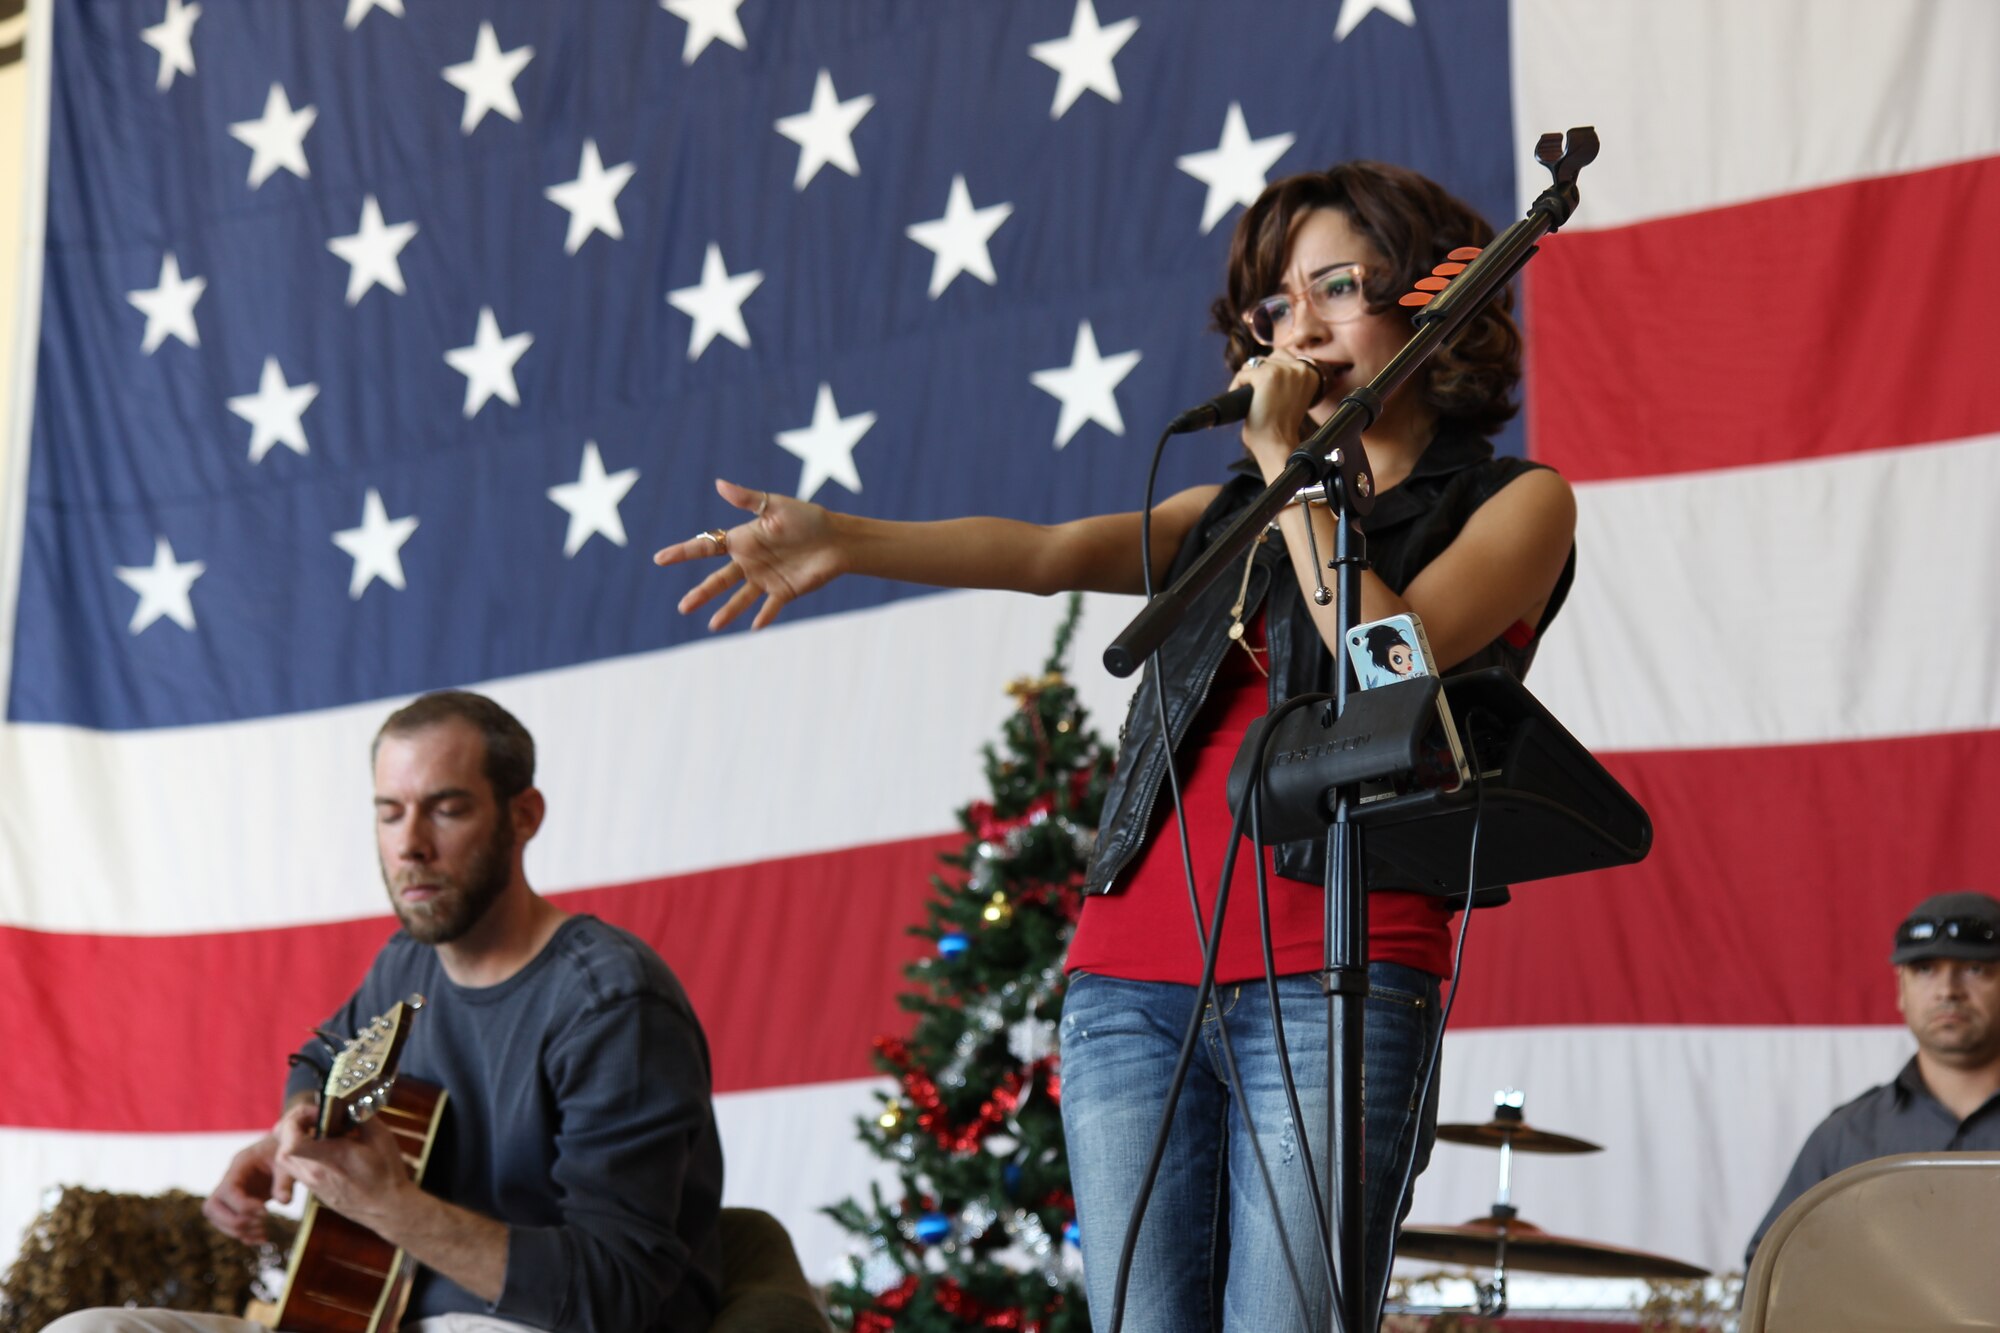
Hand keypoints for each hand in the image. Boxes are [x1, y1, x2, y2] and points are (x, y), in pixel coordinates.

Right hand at [203, 1130, 284, 1244]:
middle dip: (235, 1221)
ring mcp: (230, 1195)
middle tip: (262, 1223)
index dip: (242, 1206)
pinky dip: (243, 1235)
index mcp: (239, 1166)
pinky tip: (262, 1239)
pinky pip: (229, 1224)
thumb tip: (284, 1202)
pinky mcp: (237, 1205)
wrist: (284, 1147)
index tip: (265, 1211)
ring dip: (238, 1231)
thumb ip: (285, 1180)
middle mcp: (229, 1181)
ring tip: (264, 1233)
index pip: (227, 1190)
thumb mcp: (287, 1162)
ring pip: (216, 1219)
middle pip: (211, 1208)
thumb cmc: (284, 1151)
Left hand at [276, 1105, 416, 1231]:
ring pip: (285, 1159)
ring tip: (318, 1130)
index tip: (317, 1113)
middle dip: (291, 1126)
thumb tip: (348, 1099)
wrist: (386, 1208)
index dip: (295, 1120)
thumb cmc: (386, 1173)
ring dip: (293, 1139)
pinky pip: (296, 1167)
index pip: (290, 1143)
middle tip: (313, 1117)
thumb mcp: (381, 1137)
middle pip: (281, 1148)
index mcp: (331, 1158)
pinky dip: (301, 1151)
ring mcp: (312, 1184)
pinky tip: (324, 1146)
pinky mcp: (314, 1189)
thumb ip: (362, 1115)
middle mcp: (314, 1173)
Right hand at [653, 478, 843, 630]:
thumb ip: (746, 499)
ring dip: (726, 612)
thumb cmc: (807, 518)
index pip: (706, 546)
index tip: (659, 559)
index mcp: (743, 540)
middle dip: (700, 594)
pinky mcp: (785, 592)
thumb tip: (719, 483)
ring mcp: (766, 579)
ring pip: (740, 599)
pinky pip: (770, 607)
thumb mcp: (775, 505)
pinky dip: (763, 617)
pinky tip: (753, 627)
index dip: (683, 552)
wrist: (838, 538)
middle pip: (719, 581)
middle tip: (682, 607)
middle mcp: (750, 562)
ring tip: (712, 627)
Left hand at [1231, 352, 1322, 474]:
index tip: (1268, 391)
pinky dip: (1236, 387)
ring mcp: (1282, 371)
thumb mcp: (1292, 396)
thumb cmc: (1282, 427)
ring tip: (1251, 400)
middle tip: (1258, 397)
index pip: (1284, 357)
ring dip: (1248, 380)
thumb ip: (1285, 379)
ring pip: (1254, 365)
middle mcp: (1299, 368)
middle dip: (1258, 374)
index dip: (1272, 372)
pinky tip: (1244, 404)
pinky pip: (1242, 374)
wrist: (1278, 444)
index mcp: (1311, 373)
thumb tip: (1261, 363)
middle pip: (1268, 358)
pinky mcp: (1265, 376)